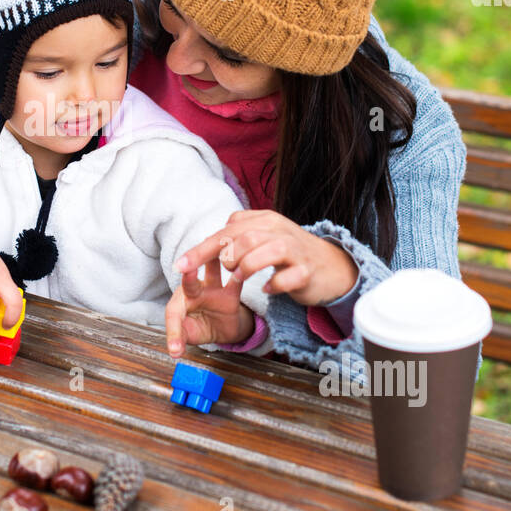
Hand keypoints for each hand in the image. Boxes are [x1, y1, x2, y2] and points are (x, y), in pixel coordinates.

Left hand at [164, 254, 254, 356]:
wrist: (222, 328)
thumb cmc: (200, 327)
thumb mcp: (189, 334)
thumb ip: (180, 338)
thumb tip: (175, 352)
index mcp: (179, 302)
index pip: (173, 311)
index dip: (173, 331)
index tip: (176, 349)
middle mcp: (194, 290)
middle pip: (190, 283)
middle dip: (188, 276)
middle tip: (187, 269)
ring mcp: (213, 289)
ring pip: (212, 271)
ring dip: (213, 263)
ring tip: (215, 255)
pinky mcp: (231, 293)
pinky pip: (236, 281)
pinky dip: (239, 274)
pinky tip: (242, 270)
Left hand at [174, 210, 358, 306]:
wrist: (331, 266)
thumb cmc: (288, 254)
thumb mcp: (261, 238)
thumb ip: (235, 238)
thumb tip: (207, 245)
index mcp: (264, 220)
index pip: (226, 230)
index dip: (201, 249)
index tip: (179, 266)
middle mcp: (279, 230)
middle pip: (244, 238)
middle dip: (227, 258)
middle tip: (229, 271)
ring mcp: (296, 250)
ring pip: (266, 251)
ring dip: (247, 268)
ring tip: (242, 279)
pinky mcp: (307, 271)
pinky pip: (288, 277)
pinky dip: (274, 285)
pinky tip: (267, 290)